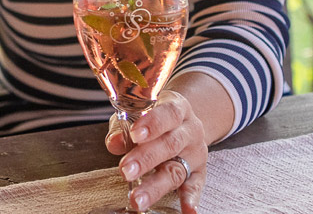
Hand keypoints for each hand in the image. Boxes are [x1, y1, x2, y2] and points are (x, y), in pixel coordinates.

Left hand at [106, 91, 208, 213]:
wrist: (185, 124)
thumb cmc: (154, 119)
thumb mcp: (139, 115)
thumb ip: (123, 127)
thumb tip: (113, 143)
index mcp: (178, 109)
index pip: (168, 114)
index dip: (152, 124)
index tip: (134, 135)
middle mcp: (190, 131)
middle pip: (170, 145)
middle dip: (146, 159)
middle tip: (125, 171)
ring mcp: (196, 153)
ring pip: (177, 170)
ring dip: (156, 186)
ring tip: (137, 199)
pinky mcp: (199, 172)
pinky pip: (195, 186)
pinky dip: (190, 199)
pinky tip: (188, 211)